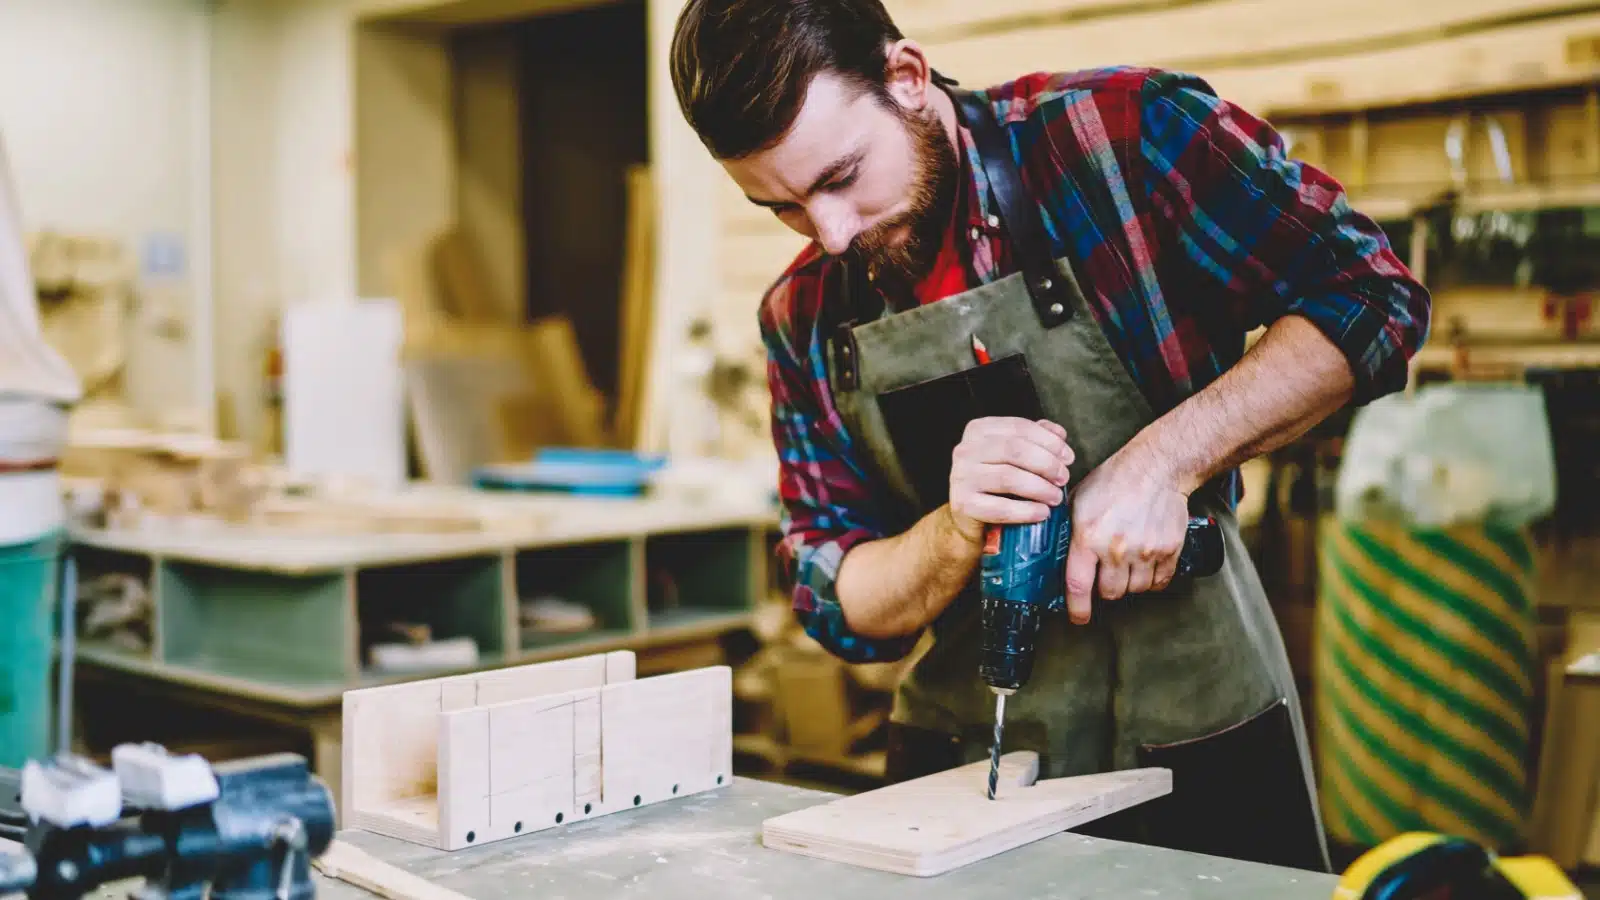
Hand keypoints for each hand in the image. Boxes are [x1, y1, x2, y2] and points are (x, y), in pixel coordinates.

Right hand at [946, 417, 1074, 543]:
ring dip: (1040, 488)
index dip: (1049, 441)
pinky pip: (1000, 508)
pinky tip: (1042, 513)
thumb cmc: (997, 483)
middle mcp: (965, 449)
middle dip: (1047, 464)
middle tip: (1064, 478)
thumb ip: (1035, 440)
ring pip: (1008, 477)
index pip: (1020, 427)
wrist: (970, 517)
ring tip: (1056, 498)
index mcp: (979, 430)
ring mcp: (961, 476)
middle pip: (1015, 450)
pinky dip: (1026, 511)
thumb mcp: (1014, 456)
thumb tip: (1059, 434)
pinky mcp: (963, 504)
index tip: (1068, 458)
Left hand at [1062, 444, 1190, 623]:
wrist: (1156, 467)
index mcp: (1088, 536)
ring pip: (1135, 589)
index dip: (1077, 609)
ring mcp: (1145, 551)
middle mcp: (1116, 548)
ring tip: (1125, 565)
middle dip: (1105, 589)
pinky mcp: (1169, 550)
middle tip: (1105, 576)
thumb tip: (1056, 554)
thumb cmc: (1114, 480)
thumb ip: (1068, 530)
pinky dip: (1152, 580)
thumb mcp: (1077, 501)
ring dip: (1128, 584)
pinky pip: (1160, 582)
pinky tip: (1145, 566)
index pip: (1078, 586)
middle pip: (1110, 593)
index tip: (1078, 617)